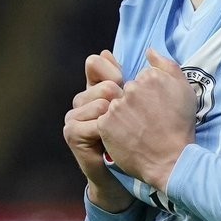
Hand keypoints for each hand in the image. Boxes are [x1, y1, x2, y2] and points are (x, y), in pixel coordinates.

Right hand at [63, 49, 130, 211]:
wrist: (132, 170)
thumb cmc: (142, 135)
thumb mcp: (147, 102)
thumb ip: (146, 76)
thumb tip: (146, 51)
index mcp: (95, 87)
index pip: (95, 62)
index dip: (114, 70)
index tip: (126, 84)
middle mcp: (82, 99)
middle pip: (102, 84)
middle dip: (121, 99)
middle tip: (129, 118)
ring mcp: (74, 116)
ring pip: (99, 102)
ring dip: (117, 118)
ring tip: (122, 132)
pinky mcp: (72, 133)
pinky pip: (94, 121)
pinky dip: (108, 130)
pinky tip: (113, 139)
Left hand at [98, 48, 196, 191]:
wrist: (171, 159)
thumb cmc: (180, 126)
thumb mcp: (185, 91)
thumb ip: (167, 66)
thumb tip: (149, 51)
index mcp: (150, 77)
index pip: (141, 79)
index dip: (149, 95)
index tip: (157, 109)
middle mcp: (131, 88)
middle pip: (127, 91)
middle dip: (135, 104)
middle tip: (148, 121)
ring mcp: (116, 106)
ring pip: (116, 106)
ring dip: (123, 116)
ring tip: (138, 131)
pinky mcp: (105, 124)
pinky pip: (105, 121)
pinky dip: (114, 129)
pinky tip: (128, 137)